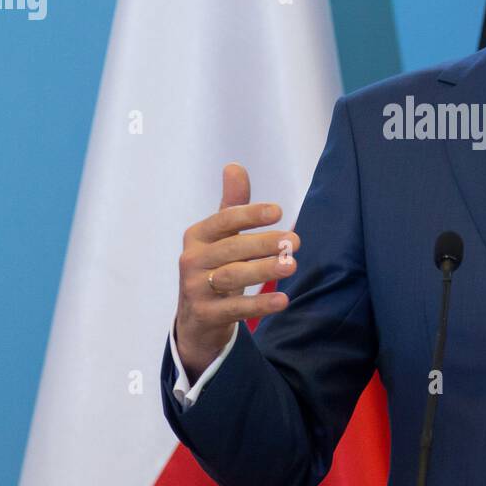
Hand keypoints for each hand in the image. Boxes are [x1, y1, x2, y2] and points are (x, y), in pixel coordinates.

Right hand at [175, 163, 298, 380]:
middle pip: (231, 248)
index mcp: (196, 236)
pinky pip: (234, 308)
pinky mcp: (204, 315)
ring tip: (292, 265)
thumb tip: (234, 166)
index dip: (250, 214)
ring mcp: (195, 289)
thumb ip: (231, 205)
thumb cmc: (216, 268)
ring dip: (263, 271)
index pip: (224, 220)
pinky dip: (259, 305)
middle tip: (295, 241)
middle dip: (264, 243)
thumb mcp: (221, 238)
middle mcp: (191, 260)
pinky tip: (283, 300)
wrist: (197, 319)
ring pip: (232, 277)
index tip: (279, 211)